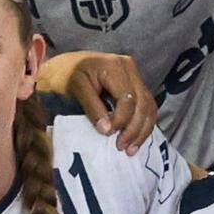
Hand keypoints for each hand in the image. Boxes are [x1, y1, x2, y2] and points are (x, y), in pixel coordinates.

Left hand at [40, 48, 159, 149]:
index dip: (121, 119)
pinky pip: (146, 106)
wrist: (64, 65)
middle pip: (142, 102)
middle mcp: (129, 67)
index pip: (127, 98)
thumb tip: (108, 130)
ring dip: (142, 130)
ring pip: (149, 106)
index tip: (108, 134)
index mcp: (114, 65)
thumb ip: (92, 107)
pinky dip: (143, 124)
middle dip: (134, 129)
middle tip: (122, 147)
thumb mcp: (75, 89)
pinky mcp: (135, 84)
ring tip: (130, 149)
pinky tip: (135, 139)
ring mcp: (134, 74)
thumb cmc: (66, 75)